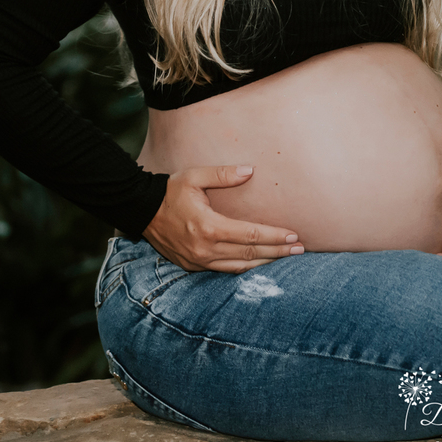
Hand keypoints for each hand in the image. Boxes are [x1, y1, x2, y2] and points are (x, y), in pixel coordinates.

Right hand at [142, 165, 303, 272]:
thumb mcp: (194, 176)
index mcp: (209, 227)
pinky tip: (261, 263)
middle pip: (251, 253)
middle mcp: (206, 249)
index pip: (251, 235)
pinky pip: (226, 270)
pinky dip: (246, 268)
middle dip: (278, 251)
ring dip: (266, 262)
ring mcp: (199, 261)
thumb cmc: (170, 191)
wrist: (141, 212)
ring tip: (287, 257)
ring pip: (241, 266)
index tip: (294, 235)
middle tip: (300, 249)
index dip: (275, 236)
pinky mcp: (194, 266)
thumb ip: (222, 174)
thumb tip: (250, 171)